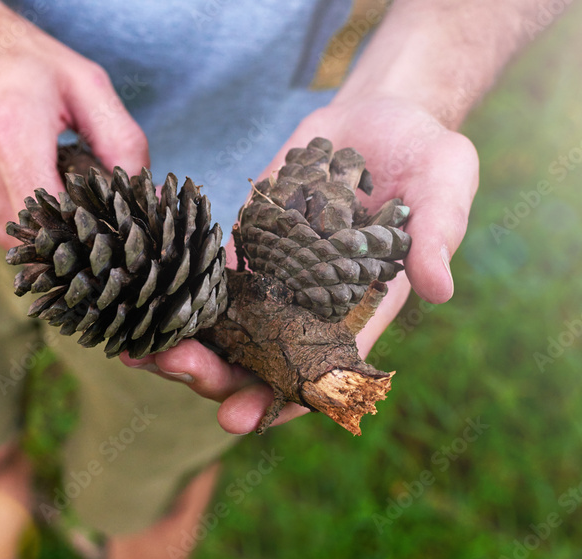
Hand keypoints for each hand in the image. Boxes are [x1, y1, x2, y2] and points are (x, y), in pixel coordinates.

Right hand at [0, 0, 148, 247]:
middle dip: (67, 226)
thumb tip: (151, 199)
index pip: (57, 215)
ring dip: (37, 222)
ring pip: (12, 238)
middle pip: (38, 232)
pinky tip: (13, 178)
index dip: (88, 226)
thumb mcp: (86, 84)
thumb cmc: (18, 59)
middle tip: (78, 195)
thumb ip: (124, 144)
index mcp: (10, 130)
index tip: (106, 218)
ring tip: (42, 177)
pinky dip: (9, 214)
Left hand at [124, 94, 478, 433]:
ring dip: (186, 342)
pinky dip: (177, 292)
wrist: (380, 115)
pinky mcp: (248, 245)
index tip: (238, 419)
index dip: (280, 401)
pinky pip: (209, 279)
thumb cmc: (426, 154)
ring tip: (139, 348)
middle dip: (215, 373)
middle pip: (259, 360)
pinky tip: (134, 299)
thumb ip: (439, 234)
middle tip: (175, 367)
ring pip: (226, 329)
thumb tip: (439, 289)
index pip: (318, 373)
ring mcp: (276, 278)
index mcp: (359, 311)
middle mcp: (312, 306)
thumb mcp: (447, 182)